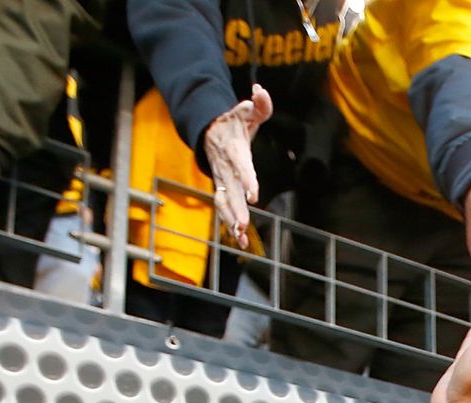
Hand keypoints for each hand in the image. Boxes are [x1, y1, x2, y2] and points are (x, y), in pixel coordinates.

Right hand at [202, 83, 272, 245]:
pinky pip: (223, 208)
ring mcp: (220, 180)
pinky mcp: (220, 188)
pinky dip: (229, 224)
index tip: (253, 195)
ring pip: (223, 202)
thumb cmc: (234, 122)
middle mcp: (225, 167)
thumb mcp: (246, 110)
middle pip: (229, 190)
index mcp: (233, 149)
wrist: (209, 130)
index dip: (246, 179)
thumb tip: (261, 93)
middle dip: (235, 208)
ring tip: (240, 236)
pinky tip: (240, 240)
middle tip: (244, 224)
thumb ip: (259, 104)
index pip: (240, 165)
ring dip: (230, 220)